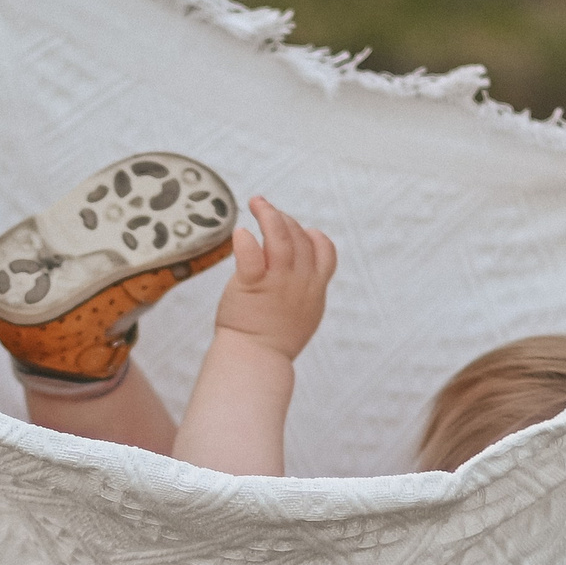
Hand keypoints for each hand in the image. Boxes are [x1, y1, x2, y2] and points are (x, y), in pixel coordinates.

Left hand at [212, 197, 336, 358]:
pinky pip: (251, 255)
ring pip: (281, 237)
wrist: (256, 361)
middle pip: (300, 237)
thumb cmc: (273, 340)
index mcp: (314, 288)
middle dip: (284, 218)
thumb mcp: (303, 314)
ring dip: (269, 215)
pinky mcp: (251, 286)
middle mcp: (300, 282)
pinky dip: (246, 240)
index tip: (299, 230)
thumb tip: (299, 270)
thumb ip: (303, 289)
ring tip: (256, 202)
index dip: (312, 234)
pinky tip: (240, 233)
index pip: (325, 250)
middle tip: (265, 209)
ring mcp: (277, 283)